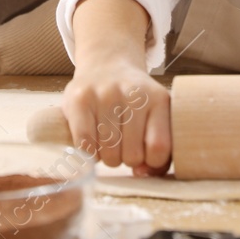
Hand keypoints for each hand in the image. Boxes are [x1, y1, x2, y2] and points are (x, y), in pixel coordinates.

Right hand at [62, 58, 171, 174]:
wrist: (106, 65)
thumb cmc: (133, 102)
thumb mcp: (155, 115)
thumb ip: (157, 149)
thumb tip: (140, 174)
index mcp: (159, 99)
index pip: (159, 148)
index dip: (151, 162)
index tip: (144, 157)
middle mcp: (133, 93)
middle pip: (132, 154)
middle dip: (126, 159)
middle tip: (122, 147)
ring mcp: (105, 93)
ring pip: (109, 153)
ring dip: (107, 158)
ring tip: (107, 143)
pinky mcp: (80, 98)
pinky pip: (85, 145)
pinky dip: (89, 154)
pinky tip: (92, 145)